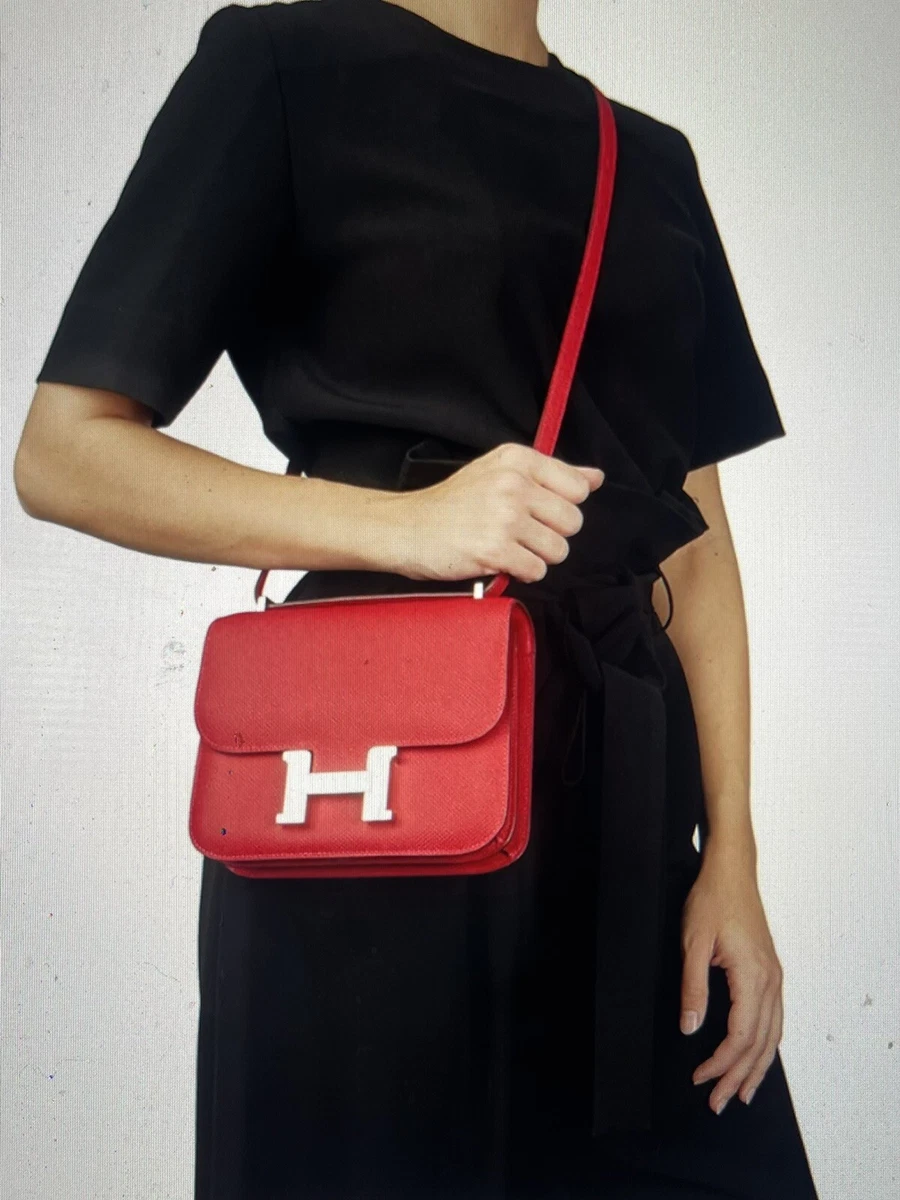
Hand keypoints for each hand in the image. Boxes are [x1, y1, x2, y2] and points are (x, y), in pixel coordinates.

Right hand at [389, 442, 604, 583]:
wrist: (406, 528)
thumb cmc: (452, 504)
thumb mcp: (499, 473)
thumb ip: (552, 474)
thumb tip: (595, 478)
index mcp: (518, 460)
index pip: (577, 488)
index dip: (562, 507)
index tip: (537, 512)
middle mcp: (514, 484)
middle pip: (572, 522)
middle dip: (551, 535)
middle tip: (521, 534)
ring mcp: (505, 517)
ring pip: (558, 550)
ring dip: (538, 557)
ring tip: (510, 549)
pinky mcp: (495, 550)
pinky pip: (537, 570)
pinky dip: (523, 573)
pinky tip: (501, 562)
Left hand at [679, 846, 783, 1114]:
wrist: (732, 872)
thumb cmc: (711, 901)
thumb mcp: (692, 943)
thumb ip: (693, 988)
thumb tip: (690, 1028)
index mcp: (752, 976)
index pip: (740, 1035)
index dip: (720, 1062)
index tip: (699, 1078)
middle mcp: (770, 981)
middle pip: (760, 1043)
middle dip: (738, 1076)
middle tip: (717, 1102)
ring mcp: (774, 977)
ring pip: (772, 1035)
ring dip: (756, 1068)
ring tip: (740, 1093)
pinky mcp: (771, 972)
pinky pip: (774, 1019)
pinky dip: (766, 1045)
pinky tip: (756, 1057)